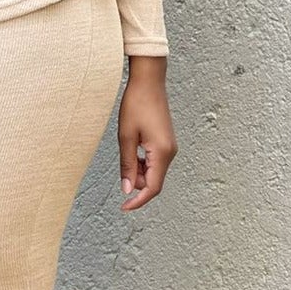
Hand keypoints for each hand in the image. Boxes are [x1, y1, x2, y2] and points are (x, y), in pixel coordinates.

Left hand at [117, 56, 176, 211]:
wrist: (149, 81)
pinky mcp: (166, 142)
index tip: (124, 208)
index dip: (138, 201)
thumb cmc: (136, 105)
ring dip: (138, 172)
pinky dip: (142, 163)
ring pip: (154, 172)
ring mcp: (170, 148)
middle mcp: (170, 152)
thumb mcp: (125, 136)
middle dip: (136, 183)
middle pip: (153, 182)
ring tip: (125, 151)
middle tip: (120, 168)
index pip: (152, 187)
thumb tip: (127, 189)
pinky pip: (155, 162)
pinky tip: (132, 150)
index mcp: (161, 153)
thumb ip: (126, 165)